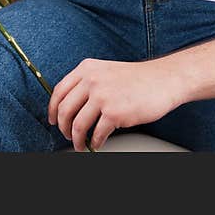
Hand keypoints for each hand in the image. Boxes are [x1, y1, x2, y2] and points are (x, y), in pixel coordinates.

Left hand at [48, 58, 179, 150]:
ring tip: (81, 145)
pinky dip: (95, 143)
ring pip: (77, 125)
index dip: (52, 109)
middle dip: (64, 128)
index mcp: (86, 68)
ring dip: (77, 140)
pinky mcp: (114, 113)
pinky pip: (96, 134)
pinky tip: (98, 143)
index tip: (53, 120)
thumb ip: (87, 82)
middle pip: (65, 110)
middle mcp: (91, 80)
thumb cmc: (136, 79)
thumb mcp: (106, 71)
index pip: (59, 91)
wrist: (162, 80)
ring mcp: (102, 96)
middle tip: (68, 136)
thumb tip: (69, 107)